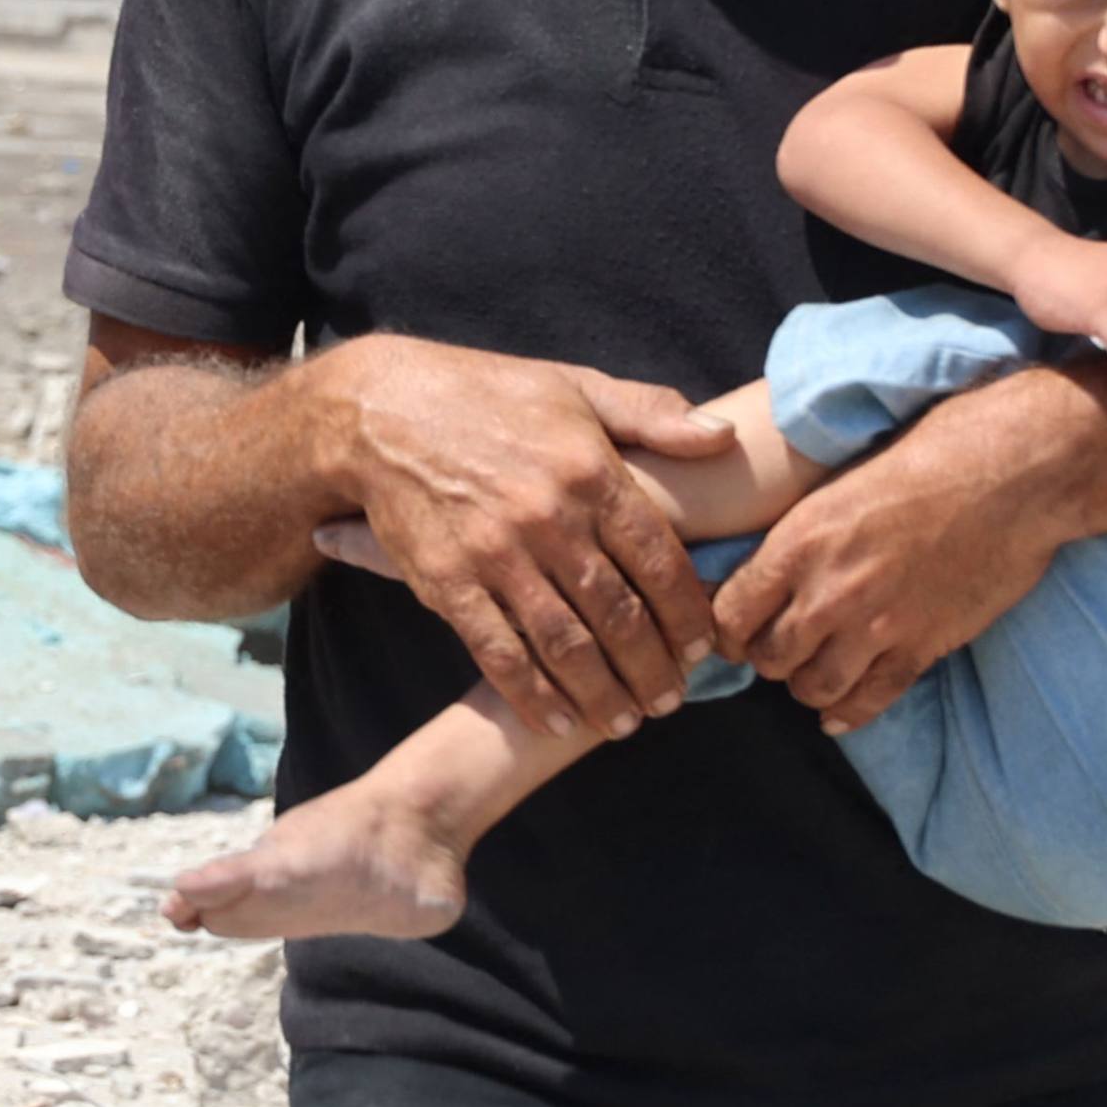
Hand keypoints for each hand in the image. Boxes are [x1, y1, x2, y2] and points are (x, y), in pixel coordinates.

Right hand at [328, 335, 743, 740]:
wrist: (381, 410)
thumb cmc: (485, 394)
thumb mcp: (574, 385)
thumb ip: (652, 413)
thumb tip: (725, 435)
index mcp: (589, 472)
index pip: (659, 560)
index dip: (686, 613)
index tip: (700, 648)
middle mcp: (548, 519)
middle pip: (619, 613)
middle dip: (652, 668)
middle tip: (669, 700)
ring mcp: (496, 556)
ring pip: (566, 644)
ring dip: (602, 693)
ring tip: (625, 721)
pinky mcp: (447, 583)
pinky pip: (499, 653)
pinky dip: (533, 695)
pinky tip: (558, 720)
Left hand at [713, 370, 1093, 732]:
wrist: (1009, 475)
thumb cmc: (927, 457)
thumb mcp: (838, 483)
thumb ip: (799, 533)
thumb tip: (767, 565)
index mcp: (798, 542)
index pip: (730, 614)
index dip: (728, 627)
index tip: (739, 627)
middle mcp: (828, 591)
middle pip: (767, 659)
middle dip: (768, 657)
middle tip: (781, 647)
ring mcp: (876, 626)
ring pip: (812, 688)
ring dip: (807, 685)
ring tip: (814, 671)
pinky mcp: (921, 648)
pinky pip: (869, 701)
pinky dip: (848, 713)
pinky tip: (838, 713)